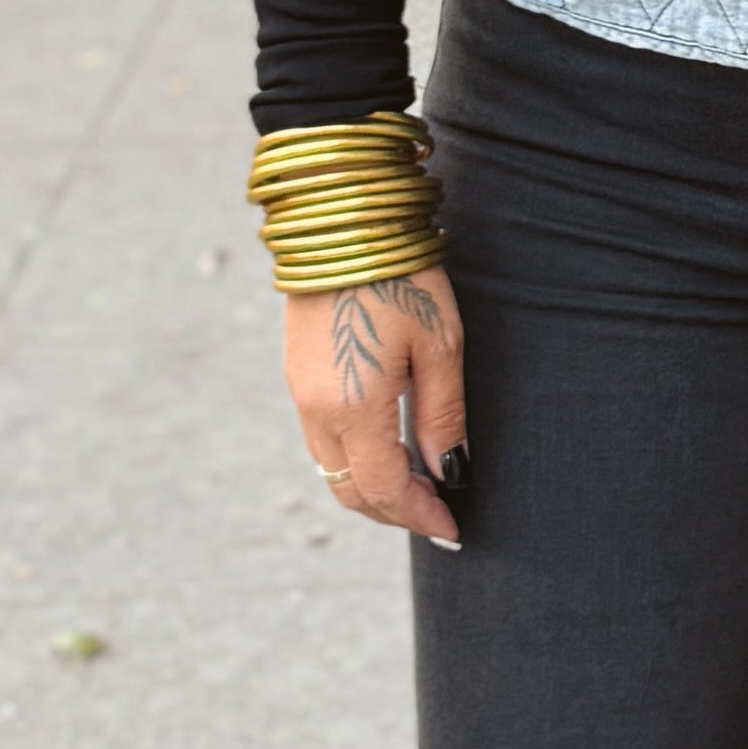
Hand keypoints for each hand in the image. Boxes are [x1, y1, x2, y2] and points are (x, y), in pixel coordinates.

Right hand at [285, 261, 467, 545]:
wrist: (341, 217)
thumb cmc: (401, 275)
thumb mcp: (441, 346)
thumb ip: (441, 416)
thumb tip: (447, 473)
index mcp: (353, 407)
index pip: (385, 489)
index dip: (419, 517)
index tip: (452, 531)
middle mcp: (315, 409)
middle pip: (350, 489)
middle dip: (394, 512)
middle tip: (437, 517)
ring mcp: (298, 391)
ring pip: (332, 467)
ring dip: (372, 487)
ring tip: (418, 487)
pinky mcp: (296, 372)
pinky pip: (322, 438)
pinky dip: (354, 458)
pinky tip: (388, 446)